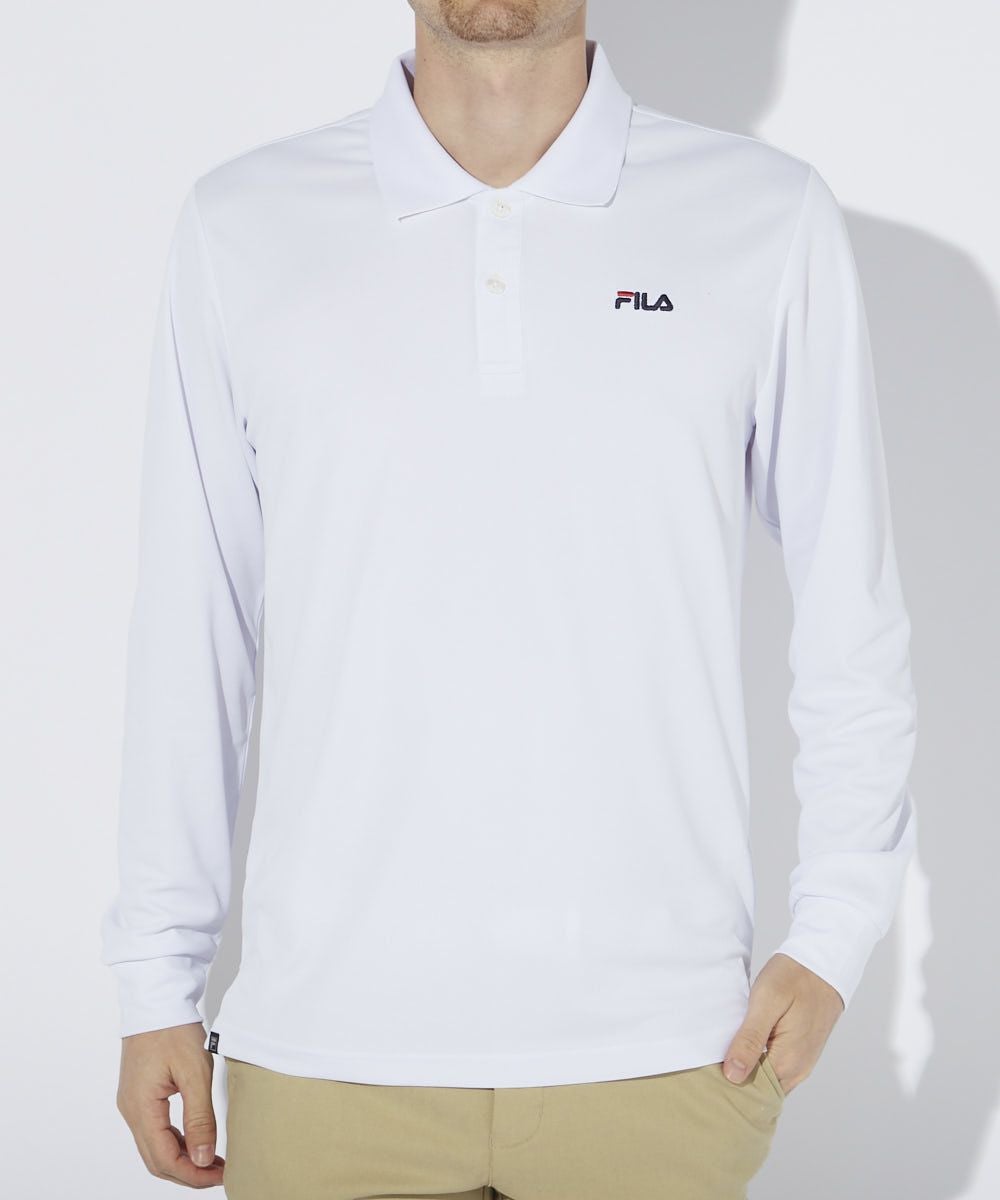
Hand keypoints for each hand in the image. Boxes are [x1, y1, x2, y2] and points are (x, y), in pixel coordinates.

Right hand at [115, 1021, 224, 1187]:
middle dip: (188, 1172)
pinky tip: (197, 1140)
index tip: (219, 1176)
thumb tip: (203, 1159)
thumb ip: (199, 1118)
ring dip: (182, 1158)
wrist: (156, 1000)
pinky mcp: (140, 1095)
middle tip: (219, 1173)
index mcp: (141, 1108)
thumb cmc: (173, 1030)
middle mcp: (131, 1111)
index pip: (164, 1159)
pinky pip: (155, 1130)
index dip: (192, 1174)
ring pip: (155, 1147)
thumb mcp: (194, 1073)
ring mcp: (133, 1103)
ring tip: (212, 1160)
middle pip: (156, 1159)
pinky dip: (175, 1141)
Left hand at [721, 953, 844, 1095]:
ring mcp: (801, 1062)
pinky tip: (743, 1048)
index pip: (753, 1093)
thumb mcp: (766, 1002)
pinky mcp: (801, 1052)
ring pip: (769, 1080)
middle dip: (736, 1084)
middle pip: (761, 1091)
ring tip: (721, 1058)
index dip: (729, 1088)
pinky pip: (777, 1068)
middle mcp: (798, 1070)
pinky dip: (759, 1063)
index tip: (707, 1079)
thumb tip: (733, 1076)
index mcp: (788, 1062)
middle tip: (709, 1069)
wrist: (823, 962)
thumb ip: (750, 1040)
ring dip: (748, 1072)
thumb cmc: (794, 978)